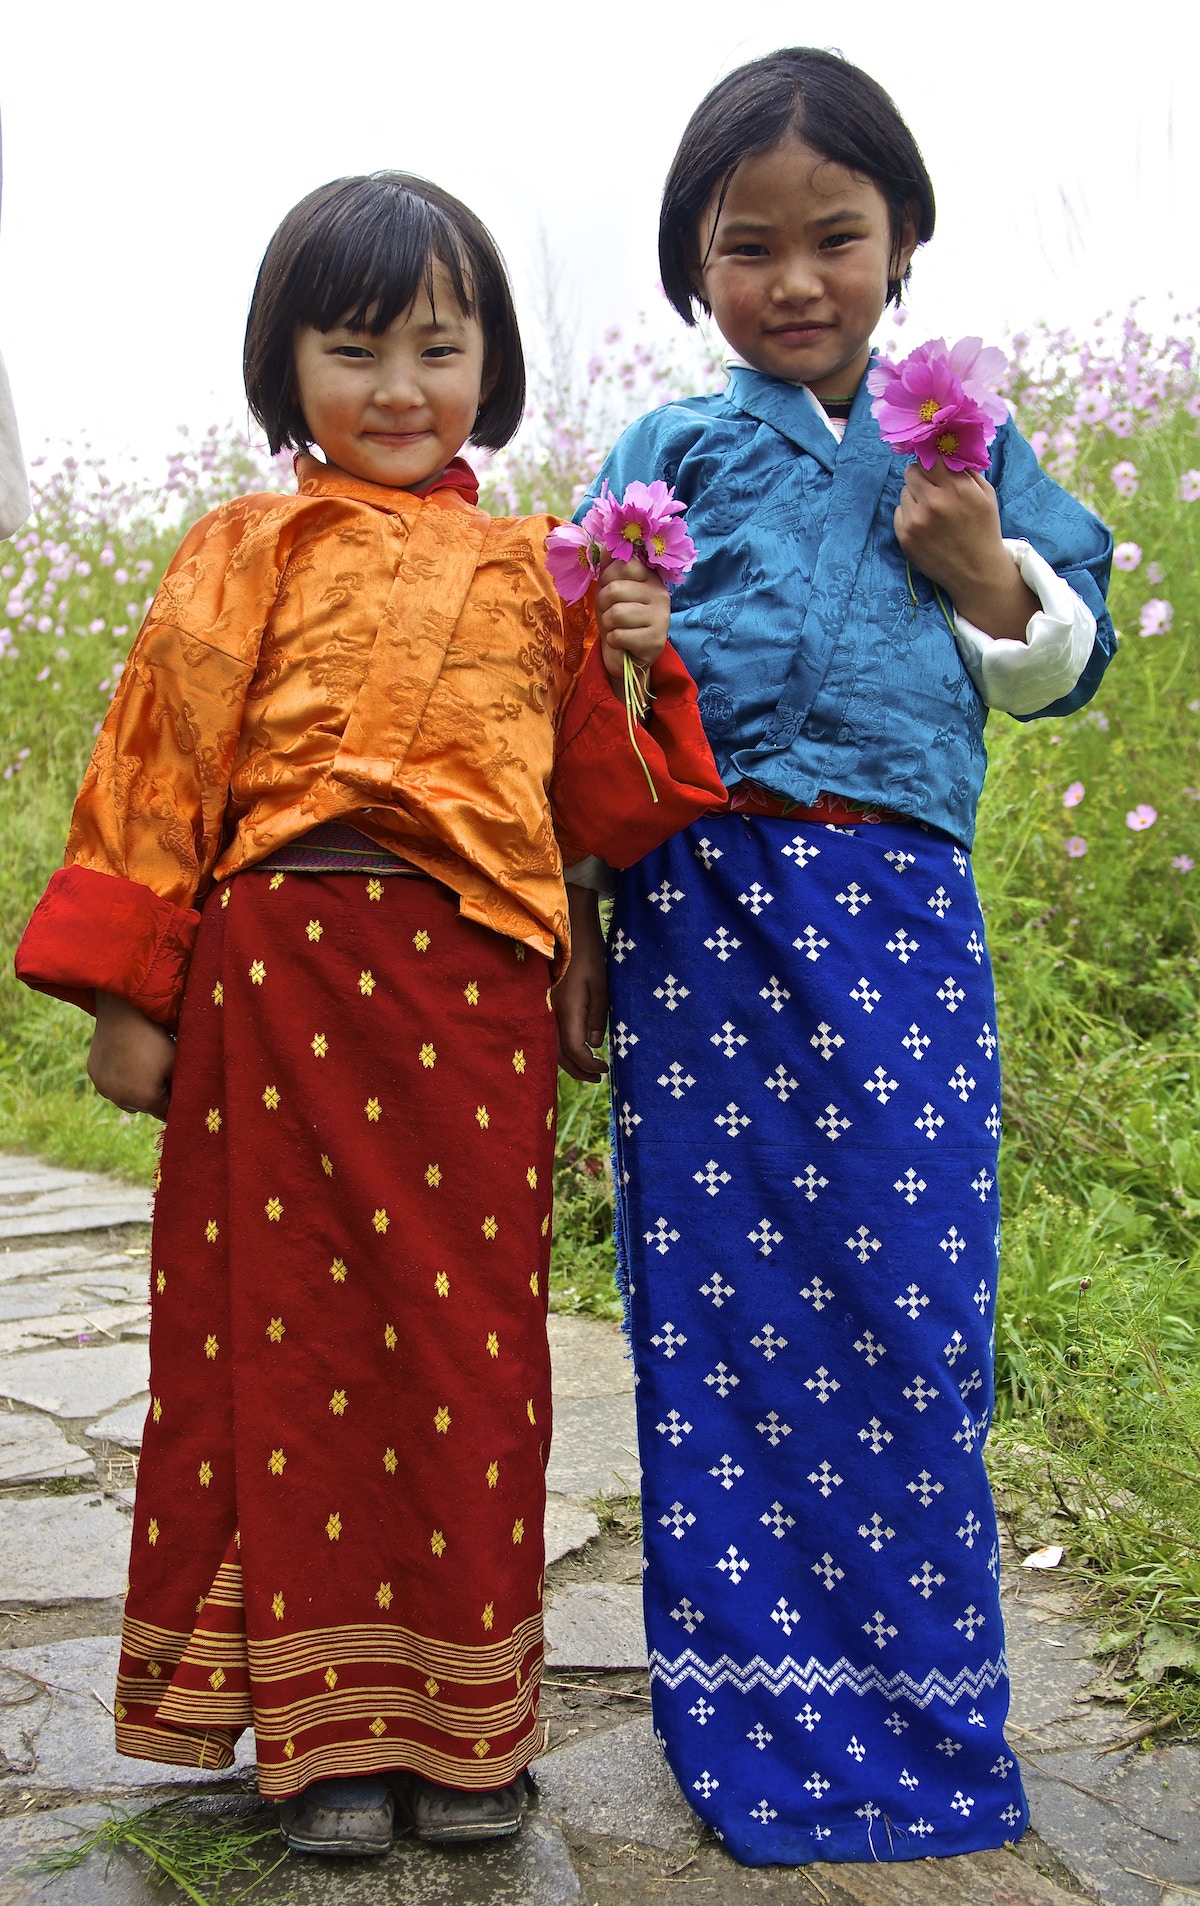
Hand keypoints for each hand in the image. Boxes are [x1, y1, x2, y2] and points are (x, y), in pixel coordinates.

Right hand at [87, 991, 174, 1119]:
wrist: (123, 1013)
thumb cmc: (155, 1038)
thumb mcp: (175, 1064)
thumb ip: (181, 1088)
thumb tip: (186, 1101)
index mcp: (145, 1100)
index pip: (166, 1113)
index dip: (174, 1100)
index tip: (177, 1084)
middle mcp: (121, 1100)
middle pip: (145, 1107)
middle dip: (154, 1095)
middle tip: (160, 1070)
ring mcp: (105, 1088)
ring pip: (126, 1098)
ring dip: (134, 1089)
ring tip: (143, 1065)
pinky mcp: (94, 1074)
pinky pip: (110, 1084)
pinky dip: (118, 1078)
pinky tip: (126, 1059)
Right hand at [553, 886, 608, 1082]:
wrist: (566, 925)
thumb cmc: (588, 952)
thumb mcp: (601, 985)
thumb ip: (598, 1016)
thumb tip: (595, 1044)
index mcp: (566, 1009)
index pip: (574, 1050)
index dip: (589, 1065)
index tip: (605, 1070)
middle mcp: (550, 1012)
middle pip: (559, 1054)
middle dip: (578, 1070)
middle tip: (597, 1078)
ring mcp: (544, 1007)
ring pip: (552, 1045)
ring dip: (568, 1061)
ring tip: (587, 1068)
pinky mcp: (545, 1001)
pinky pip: (550, 1032)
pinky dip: (561, 1046)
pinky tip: (574, 1046)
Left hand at [594, 554, 669, 693]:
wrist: (627, 655)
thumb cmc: (619, 619)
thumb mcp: (610, 589)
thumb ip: (609, 567)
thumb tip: (605, 543)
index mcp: (650, 576)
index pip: (623, 565)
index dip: (607, 579)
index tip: (612, 592)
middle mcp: (660, 593)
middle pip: (614, 590)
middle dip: (603, 606)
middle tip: (611, 615)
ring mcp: (661, 617)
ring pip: (615, 613)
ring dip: (607, 625)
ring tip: (617, 629)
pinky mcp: (656, 640)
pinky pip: (618, 635)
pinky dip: (613, 641)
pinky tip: (623, 642)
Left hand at [894, 461, 1037, 642]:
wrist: (977, 572)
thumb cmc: (983, 529)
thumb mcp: (985, 494)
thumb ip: (965, 469)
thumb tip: (945, 447)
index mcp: (956, 488)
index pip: (930, 457)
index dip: (931, 460)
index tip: (934, 465)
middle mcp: (934, 502)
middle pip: (911, 471)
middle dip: (921, 476)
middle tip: (932, 488)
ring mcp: (917, 520)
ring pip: (904, 491)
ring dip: (915, 496)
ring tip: (933, 511)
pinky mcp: (905, 536)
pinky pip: (899, 511)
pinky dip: (909, 514)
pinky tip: (926, 526)